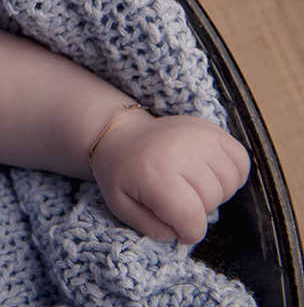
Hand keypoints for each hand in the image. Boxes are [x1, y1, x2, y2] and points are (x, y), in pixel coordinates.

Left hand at [89, 110, 249, 243]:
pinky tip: (208, 174)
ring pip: (229, 184)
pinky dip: (231, 175)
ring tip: (191, 185)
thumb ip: (151, 228)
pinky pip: (241, 161)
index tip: (180, 230)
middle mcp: (179, 152)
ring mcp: (198, 137)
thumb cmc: (122, 172)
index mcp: (154, 174)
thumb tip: (181, 234)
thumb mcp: (122, 206)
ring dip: (215, 193)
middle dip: (197, 211)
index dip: (189, 233)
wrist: (122, 133)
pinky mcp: (211, 129)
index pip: (190, 217)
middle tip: (176, 200)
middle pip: (211, 201)